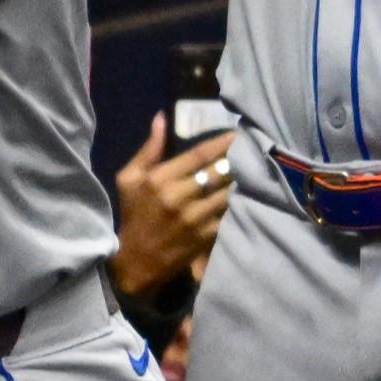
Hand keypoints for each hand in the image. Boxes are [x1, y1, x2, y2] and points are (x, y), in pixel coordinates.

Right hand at [109, 115, 232, 300]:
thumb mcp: (129, 179)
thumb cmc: (133, 215)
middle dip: (235, 159)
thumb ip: (148, 149)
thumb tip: (162, 118)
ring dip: (240, 180)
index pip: (198, 155)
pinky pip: (228, 213)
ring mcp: (195, 218)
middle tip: (250, 148)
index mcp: (159, 179)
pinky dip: (237, 202)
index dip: (220, 142)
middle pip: (218, 172)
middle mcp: (179, 196)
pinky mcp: (207, 236)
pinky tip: (245, 195)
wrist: (137, 262)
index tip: (236, 133)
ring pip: (228, 192)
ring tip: (252, 169)